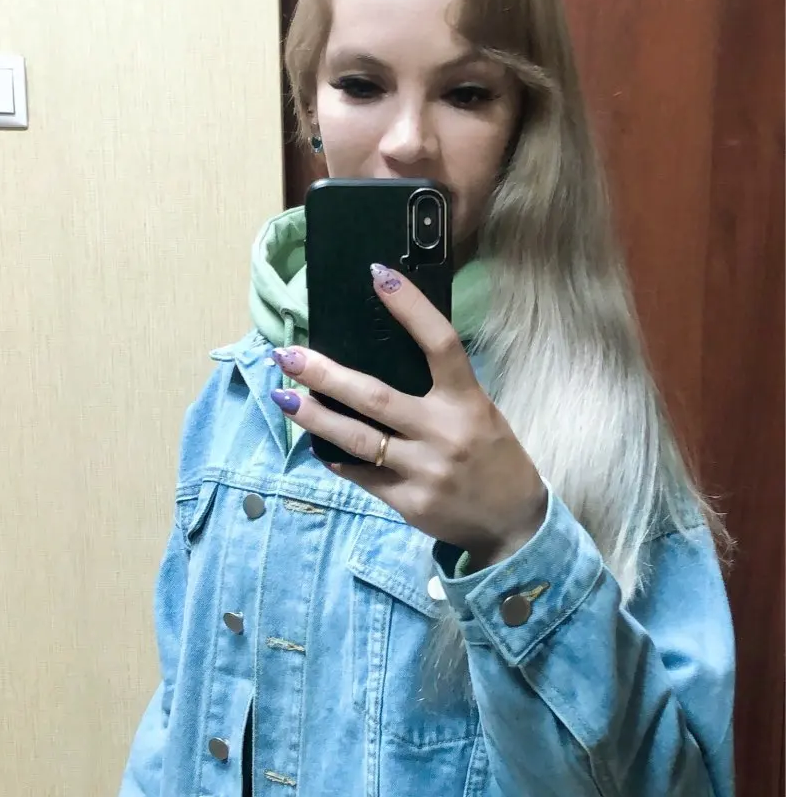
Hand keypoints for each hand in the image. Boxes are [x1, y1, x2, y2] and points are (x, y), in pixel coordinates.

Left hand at [270, 264, 546, 560]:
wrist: (512, 522)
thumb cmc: (492, 456)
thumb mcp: (479, 412)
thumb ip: (439, 390)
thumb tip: (379, 358)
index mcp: (468, 402)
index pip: (440, 344)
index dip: (410, 308)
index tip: (378, 275)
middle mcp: (445, 433)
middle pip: (375, 397)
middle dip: (325, 375)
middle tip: (288, 355)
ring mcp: (424, 470)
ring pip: (358, 440)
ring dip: (315, 418)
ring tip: (283, 397)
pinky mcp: (409, 502)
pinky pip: (361, 475)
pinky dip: (336, 457)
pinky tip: (316, 442)